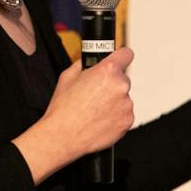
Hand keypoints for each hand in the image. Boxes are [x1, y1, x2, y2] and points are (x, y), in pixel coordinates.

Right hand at [13, 47, 133, 184]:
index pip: (126, 54)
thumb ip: (84, 65)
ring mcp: (126, 105)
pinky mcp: (127, 121)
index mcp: (107, 70)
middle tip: (96, 94)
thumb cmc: (63, 108)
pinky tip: (99, 120)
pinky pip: (124, 114)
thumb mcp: (68, 76)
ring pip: (123, 98)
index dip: (120, 58)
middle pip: (122, 79)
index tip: (118, 62)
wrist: (63, 135)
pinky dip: (115, 116)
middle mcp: (120, 85)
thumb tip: (91, 63)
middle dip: (111, 84)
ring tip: (95, 110)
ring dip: (114, 102)